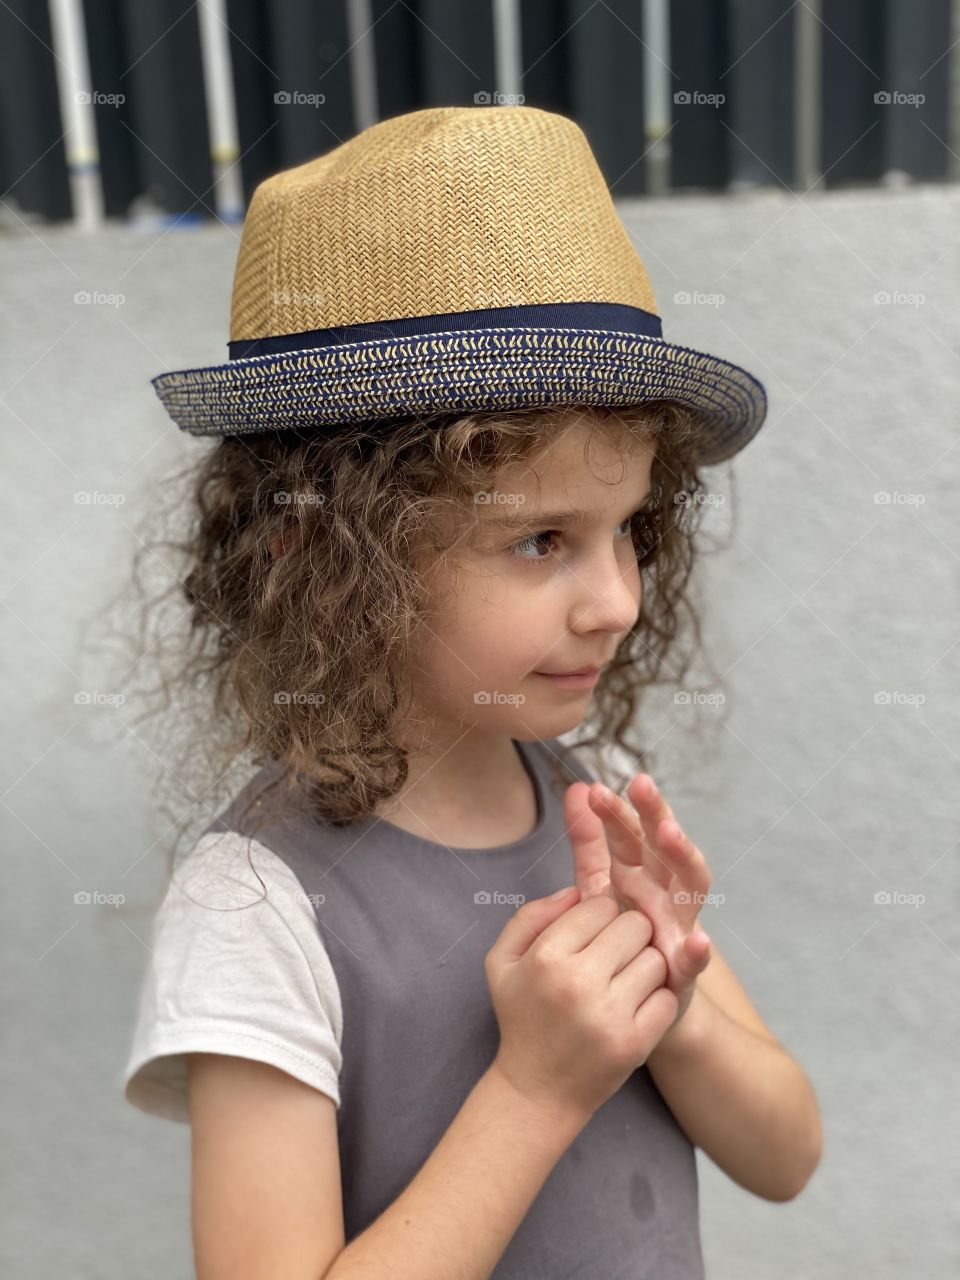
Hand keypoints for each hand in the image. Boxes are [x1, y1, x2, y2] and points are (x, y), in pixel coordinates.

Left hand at [563, 773, 712, 1025]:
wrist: (635, 1000)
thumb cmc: (619, 934)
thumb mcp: (597, 885)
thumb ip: (589, 841)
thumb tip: (578, 785)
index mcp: (640, 871)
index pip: (631, 832)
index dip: (617, 810)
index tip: (595, 790)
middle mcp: (664, 890)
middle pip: (664, 845)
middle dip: (655, 813)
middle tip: (641, 784)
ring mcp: (678, 925)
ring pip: (690, 885)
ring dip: (683, 857)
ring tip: (669, 833)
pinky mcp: (683, 969)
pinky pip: (695, 960)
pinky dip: (698, 952)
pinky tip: (698, 942)